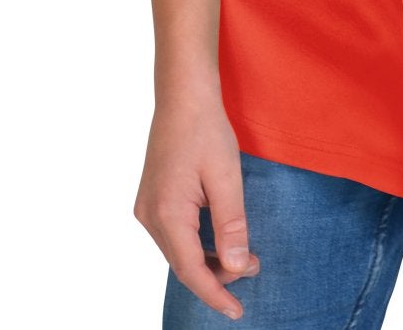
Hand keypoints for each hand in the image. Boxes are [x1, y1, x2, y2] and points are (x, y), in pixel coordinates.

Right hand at [133, 84, 260, 318]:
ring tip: (244, 254)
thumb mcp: (226, 178)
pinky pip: (174, 235)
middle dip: (218, 275)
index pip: (192, 271)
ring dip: (209, 259)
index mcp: (167, 214)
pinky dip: (198, 243)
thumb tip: (237, 268)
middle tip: (254, 266)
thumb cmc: (206, 130)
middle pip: (184, 264)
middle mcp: (150, 216)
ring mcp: (147, 207)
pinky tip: (220, 238)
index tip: (238, 312)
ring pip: (179, 251)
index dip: (216, 294)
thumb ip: (232, 225)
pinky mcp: (152, 199)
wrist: (183, 95)